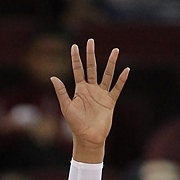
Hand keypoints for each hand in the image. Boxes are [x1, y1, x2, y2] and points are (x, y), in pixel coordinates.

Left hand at [51, 39, 128, 159]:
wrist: (88, 138)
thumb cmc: (75, 124)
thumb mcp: (66, 107)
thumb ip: (61, 92)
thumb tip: (52, 77)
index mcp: (79, 90)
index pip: (78, 70)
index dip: (76, 59)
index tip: (74, 46)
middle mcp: (91, 89)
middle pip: (92, 68)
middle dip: (91, 55)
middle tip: (91, 41)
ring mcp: (101, 94)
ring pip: (107, 75)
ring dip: (111, 63)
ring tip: (115, 50)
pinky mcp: (110, 102)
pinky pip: (117, 88)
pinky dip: (122, 80)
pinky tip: (126, 70)